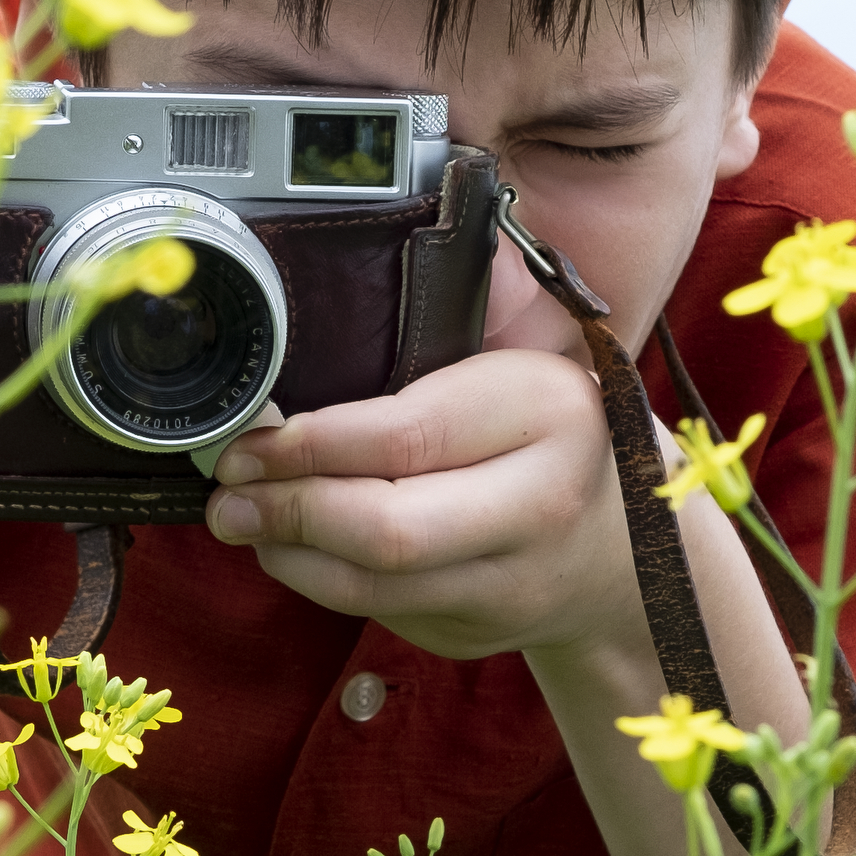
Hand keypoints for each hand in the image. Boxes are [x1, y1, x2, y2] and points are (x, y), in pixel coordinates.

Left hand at [196, 250, 646, 665]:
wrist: (629, 542)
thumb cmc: (552, 428)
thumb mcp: (525, 353)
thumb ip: (470, 299)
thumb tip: (395, 223)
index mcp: (550, 415)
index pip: (408, 435)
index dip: (311, 442)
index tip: (251, 435)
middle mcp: (541, 505)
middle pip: (388, 530)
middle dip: (288, 510)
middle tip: (226, 494)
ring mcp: (513, 583)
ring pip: (373, 585)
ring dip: (288, 553)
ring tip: (241, 518)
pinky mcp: (481, 632)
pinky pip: (379, 610)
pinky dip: (320, 579)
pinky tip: (291, 545)